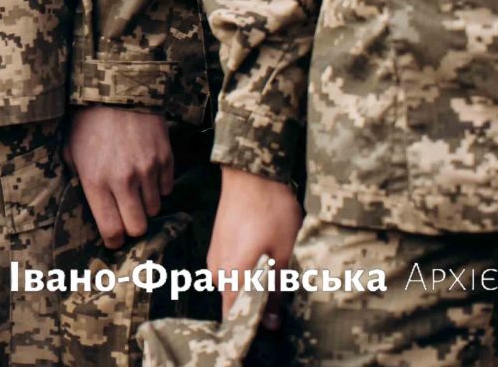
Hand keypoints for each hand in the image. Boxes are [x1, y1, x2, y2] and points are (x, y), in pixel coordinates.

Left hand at [67, 106, 173, 247]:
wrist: (116, 88)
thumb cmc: (87, 121)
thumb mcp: (70, 151)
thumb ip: (78, 181)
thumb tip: (88, 206)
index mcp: (96, 182)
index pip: (112, 230)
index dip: (113, 240)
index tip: (112, 238)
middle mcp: (124, 180)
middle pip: (138, 227)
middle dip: (132, 227)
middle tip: (126, 217)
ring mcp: (148, 170)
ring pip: (155, 209)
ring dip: (145, 204)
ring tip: (134, 188)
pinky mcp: (165, 158)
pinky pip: (167, 188)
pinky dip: (158, 186)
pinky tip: (146, 173)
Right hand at [206, 166, 302, 327]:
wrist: (252, 172)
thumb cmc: (271, 211)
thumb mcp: (283, 254)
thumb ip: (274, 292)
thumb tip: (270, 324)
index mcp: (231, 275)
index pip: (234, 316)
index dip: (253, 325)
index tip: (272, 321)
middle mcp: (217, 269)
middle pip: (235, 301)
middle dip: (256, 304)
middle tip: (283, 294)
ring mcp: (214, 255)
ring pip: (234, 284)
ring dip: (252, 286)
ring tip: (276, 272)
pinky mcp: (218, 243)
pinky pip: (231, 269)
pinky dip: (247, 271)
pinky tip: (265, 257)